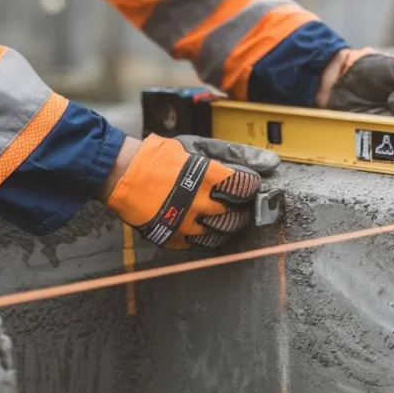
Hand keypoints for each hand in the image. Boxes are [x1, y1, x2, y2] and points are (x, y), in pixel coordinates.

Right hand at [98, 134, 279, 249]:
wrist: (123, 174)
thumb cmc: (163, 157)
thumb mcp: (199, 147)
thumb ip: (236, 154)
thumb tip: (270, 162)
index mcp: (206, 176)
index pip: (245, 187)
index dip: (249, 186)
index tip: (246, 184)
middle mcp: (198, 202)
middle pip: (236, 215)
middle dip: (242, 210)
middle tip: (238, 203)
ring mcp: (185, 223)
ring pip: (221, 234)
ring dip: (228, 226)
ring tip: (223, 215)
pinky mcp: (173, 237)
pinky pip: (200, 245)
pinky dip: (207, 237)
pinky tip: (204, 225)